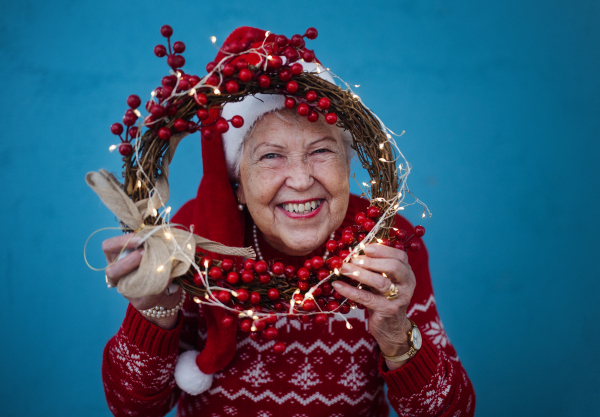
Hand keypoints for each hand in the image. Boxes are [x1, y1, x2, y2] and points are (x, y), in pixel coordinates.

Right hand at [103, 234, 180, 328]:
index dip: (121, 241)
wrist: (165, 282)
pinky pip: (146, 293)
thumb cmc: (153, 257)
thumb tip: (159, 234)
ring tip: (158, 265)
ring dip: (143, 273)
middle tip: (146, 253)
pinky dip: (159, 283)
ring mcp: (125, 290)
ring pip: (126, 286)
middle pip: (112, 270)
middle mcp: (116, 275)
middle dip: (130, 261)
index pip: (108, 247)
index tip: (140, 238)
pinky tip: (168, 275)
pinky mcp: (139, 302)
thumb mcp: (150, 246)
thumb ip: (149, 240)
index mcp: (115, 258)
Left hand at [332, 243, 415, 369]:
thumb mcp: (383, 281)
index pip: (399, 256)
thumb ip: (376, 267)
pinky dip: (351, 291)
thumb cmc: (383, 299)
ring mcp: (399, 298)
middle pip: (393, 267)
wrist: (391, 328)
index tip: (364, 247)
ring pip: (380, 282)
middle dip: (371, 260)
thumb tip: (354, 250)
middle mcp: (407, 284)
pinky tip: (338, 286)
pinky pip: (367, 298)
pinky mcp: (388, 311)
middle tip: (352, 258)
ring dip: (360, 273)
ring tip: (343, 268)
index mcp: (407, 273)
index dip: (382, 249)